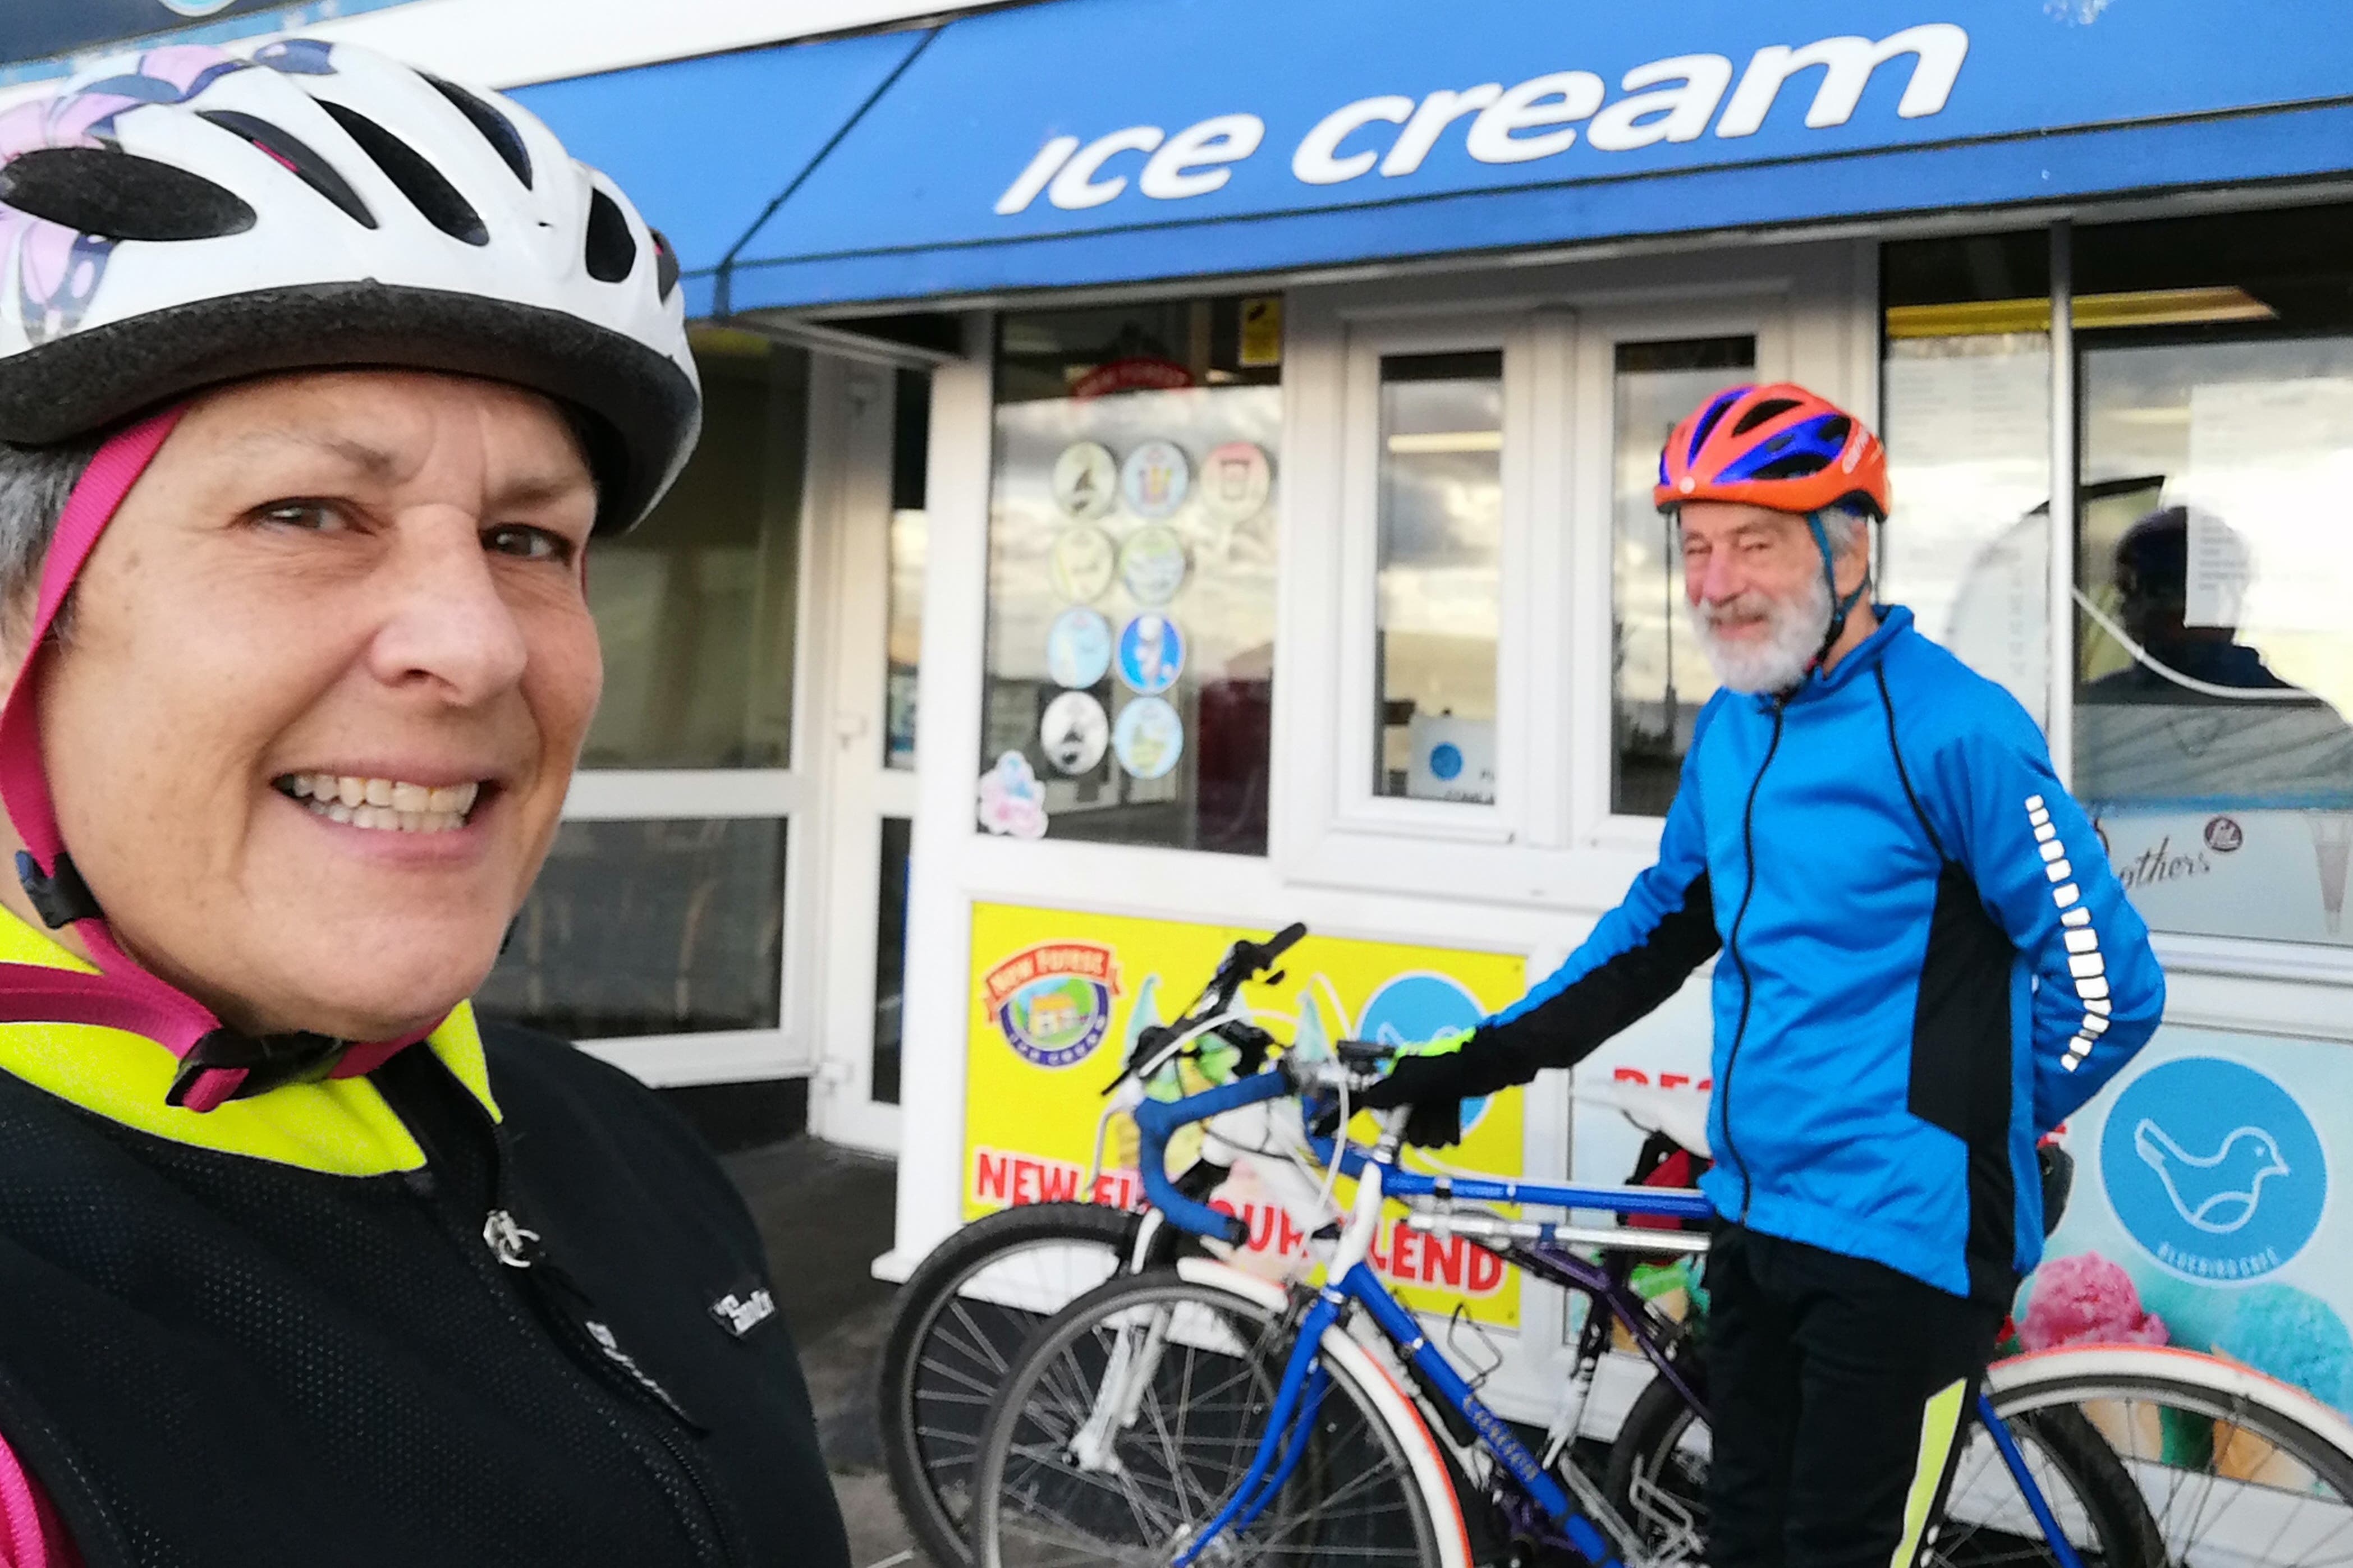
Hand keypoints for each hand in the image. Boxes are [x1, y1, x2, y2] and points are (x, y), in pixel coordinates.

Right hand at [1358, 1048, 1478, 1148]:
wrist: (1488, 1066)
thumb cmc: (1450, 1069)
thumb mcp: (1414, 1082)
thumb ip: (1389, 1092)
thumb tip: (1365, 1099)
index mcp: (1403, 1071)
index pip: (1389, 1102)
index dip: (1396, 1120)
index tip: (1403, 1133)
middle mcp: (1416, 1080)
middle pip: (1408, 1117)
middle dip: (1419, 1129)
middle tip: (1428, 1131)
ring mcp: (1434, 1090)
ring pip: (1427, 1122)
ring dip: (1436, 1132)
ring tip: (1444, 1132)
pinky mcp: (1451, 1098)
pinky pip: (1443, 1121)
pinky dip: (1448, 1128)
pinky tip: (1453, 1134)